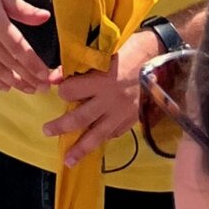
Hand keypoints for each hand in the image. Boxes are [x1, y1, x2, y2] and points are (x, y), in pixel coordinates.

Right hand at [0, 0, 53, 95]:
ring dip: (13, 82)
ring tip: (29, 89)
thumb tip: (45, 17)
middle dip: (28, 77)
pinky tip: (5, 86)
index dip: (33, 64)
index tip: (45, 75)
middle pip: (9, 62)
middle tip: (43, 87)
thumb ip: (24, 9)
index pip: (18, 47)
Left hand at [47, 29, 155, 167]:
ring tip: (68, 160)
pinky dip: (104, 138)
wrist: (162, 54)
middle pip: (80, 118)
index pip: (71, 92)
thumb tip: (54, 78)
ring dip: (81, 148)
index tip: (62, 89)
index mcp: (102, 80)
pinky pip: (115, 133)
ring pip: (97, 135)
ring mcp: (123, 112)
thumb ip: (79, 66)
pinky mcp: (133, 118)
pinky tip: (95, 143)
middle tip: (47, 131)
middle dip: (61, 126)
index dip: (64, 90)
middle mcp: (111, 100)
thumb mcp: (104, 50)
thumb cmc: (131, 47)